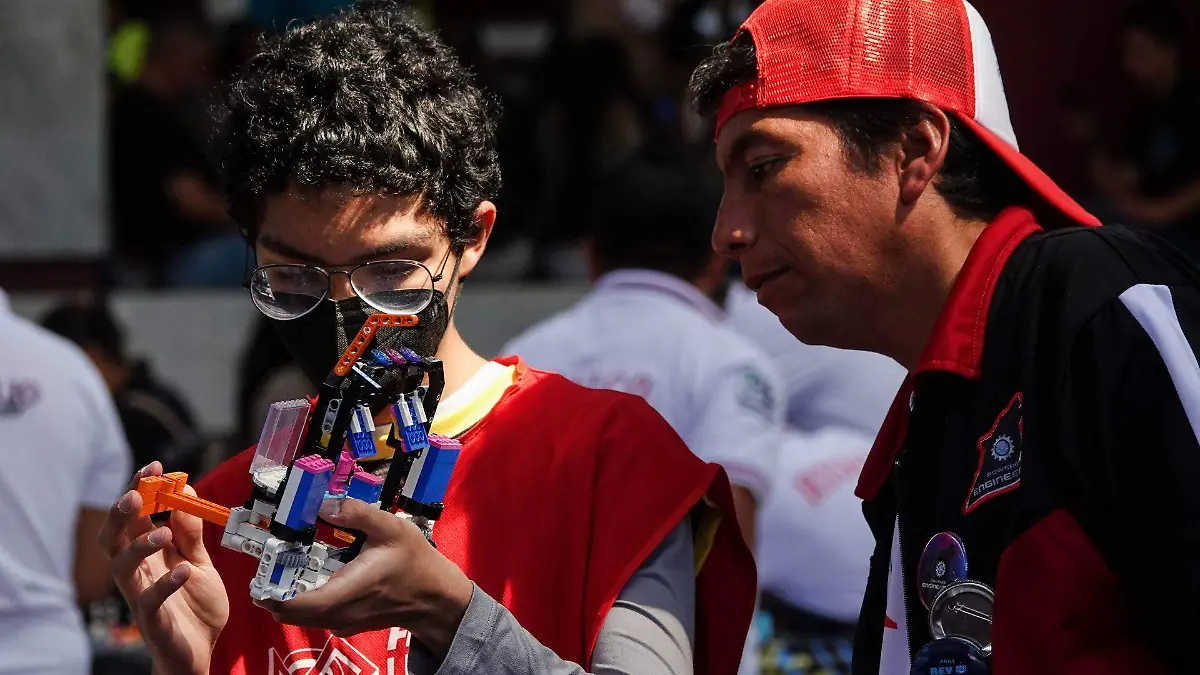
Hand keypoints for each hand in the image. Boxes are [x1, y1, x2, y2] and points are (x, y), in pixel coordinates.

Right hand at [98, 462, 228, 674]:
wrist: (202, 650)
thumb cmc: (195, 606)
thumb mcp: (200, 562)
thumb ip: (192, 533)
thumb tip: (187, 492)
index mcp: (149, 554)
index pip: (135, 516)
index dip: (140, 490)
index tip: (154, 467)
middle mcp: (138, 571)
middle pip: (114, 537)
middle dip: (121, 513)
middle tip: (136, 494)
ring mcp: (141, 595)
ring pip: (121, 566)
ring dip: (139, 545)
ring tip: (162, 533)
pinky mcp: (152, 619)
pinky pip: (149, 600)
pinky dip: (166, 583)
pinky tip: (183, 570)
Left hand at [255, 498, 473, 656]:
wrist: (436, 597)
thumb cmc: (414, 562)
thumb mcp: (392, 528)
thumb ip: (359, 514)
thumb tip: (325, 505)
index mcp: (348, 590)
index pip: (298, 604)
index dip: (272, 595)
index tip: (258, 576)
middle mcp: (341, 613)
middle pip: (292, 614)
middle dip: (274, 594)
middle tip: (269, 565)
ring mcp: (345, 623)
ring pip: (303, 618)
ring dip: (288, 598)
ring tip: (286, 570)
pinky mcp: (349, 624)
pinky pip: (318, 617)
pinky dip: (306, 603)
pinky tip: (313, 578)